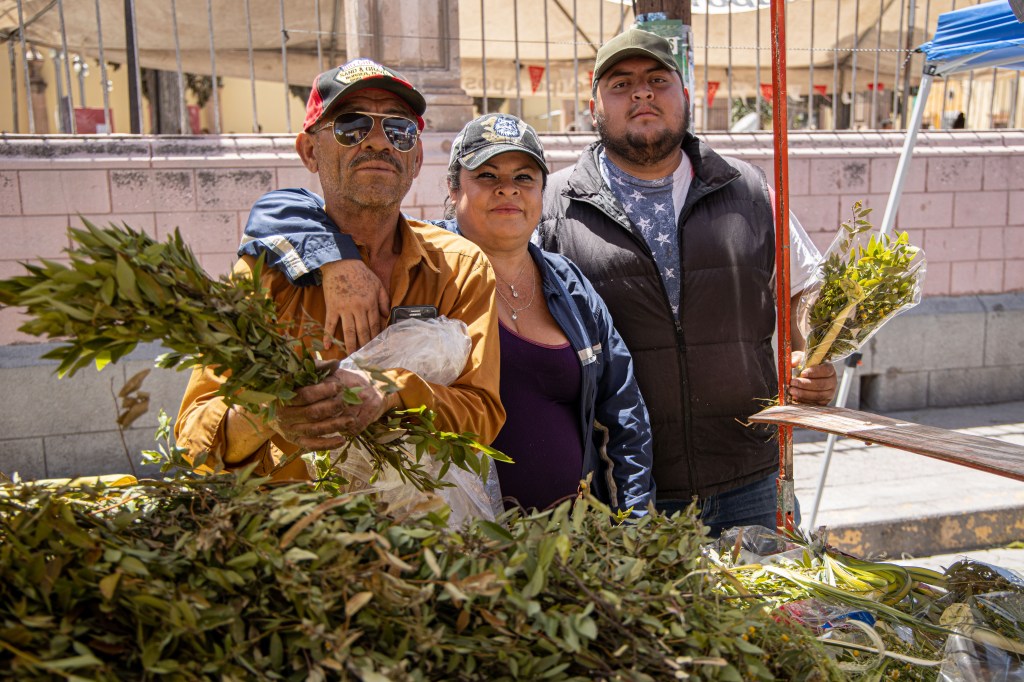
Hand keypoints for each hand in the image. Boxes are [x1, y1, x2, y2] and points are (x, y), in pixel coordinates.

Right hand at [271, 364, 390, 449]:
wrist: (274, 409)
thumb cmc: (293, 387)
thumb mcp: (301, 374)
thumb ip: (317, 368)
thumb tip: (336, 363)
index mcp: (283, 397)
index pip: (305, 395)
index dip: (323, 391)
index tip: (340, 386)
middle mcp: (284, 415)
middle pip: (311, 413)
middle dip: (332, 407)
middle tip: (348, 402)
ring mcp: (289, 430)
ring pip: (314, 429)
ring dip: (334, 425)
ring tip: (352, 420)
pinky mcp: (296, 441)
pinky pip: (312, 445)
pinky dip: (327, 444)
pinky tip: (342, 440)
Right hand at [320, 260, 389, 352]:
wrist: (341, 263)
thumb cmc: (360, 273)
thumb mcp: (377, 284)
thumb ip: (384, 300)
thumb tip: (386, 315)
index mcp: (370, 303)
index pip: (374, 325)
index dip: (375, 337)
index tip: (376, 347)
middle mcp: (358, 308)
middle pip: (363, 331)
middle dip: (365, 345)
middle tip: (365, 357)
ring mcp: (344, 309)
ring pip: (349, 331)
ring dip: (350, 345)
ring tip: (351, 356)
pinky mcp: (332, 307)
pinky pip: (330, 324)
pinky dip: (328, 336)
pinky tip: (328, 346)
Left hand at [788, 351, 837, 404]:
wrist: (805, 377)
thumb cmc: (805, 366)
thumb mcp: (801, 359)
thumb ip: (797, 359)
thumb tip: (792, 363)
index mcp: (830, 369)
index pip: (826, 370)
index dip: (815, 372)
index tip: (803, 373)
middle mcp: (832, 382)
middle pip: (822, 384)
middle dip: (805, 384)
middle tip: (792, 383)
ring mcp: (829, 393)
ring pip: (819, 395)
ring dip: (804, 394)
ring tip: (792, 391)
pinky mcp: (824, 402)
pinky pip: (816, 403)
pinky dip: (805, 401)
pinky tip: (795, 397)